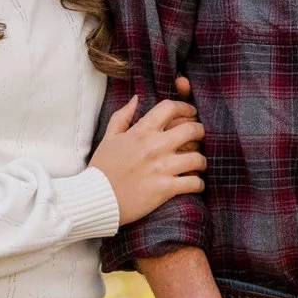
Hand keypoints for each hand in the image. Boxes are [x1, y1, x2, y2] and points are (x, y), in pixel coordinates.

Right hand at [92, 78, 204, 222]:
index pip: (170, 108)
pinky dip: (198, 183)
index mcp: (141, 132)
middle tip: (199, 137)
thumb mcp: (109, 138)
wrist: (96, 198)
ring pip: (198, 158)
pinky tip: (195, 183)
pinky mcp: (165, 189)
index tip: (191, 113)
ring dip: (201, 161)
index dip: (185, 107)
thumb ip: (122, 116)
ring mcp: (161, 168)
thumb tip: (136, 98)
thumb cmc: (102, 168)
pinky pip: (194, 182)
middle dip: (200, 132)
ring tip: (198, 163)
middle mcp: (154, 147)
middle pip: (192, 130)